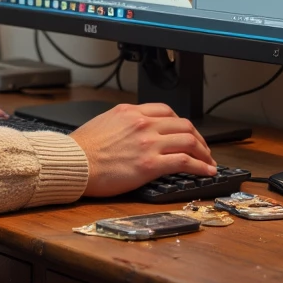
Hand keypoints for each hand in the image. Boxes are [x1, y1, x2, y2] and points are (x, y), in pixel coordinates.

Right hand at [75, 103, 215, 197]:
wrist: (73, 164)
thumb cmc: (82, 150)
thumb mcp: (103, 123)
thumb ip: (123, 123)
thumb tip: (133, 132)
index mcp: (130, 112)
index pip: (166, 111)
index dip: (181, 123)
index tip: (186, 132)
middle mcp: (142, 123)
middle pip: (183, 124)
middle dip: (198, 138)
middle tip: (203, 149)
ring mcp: (148, 143)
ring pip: (188, 140)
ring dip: (204, 152)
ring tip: (209, 162)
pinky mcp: (151, 164)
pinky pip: (185, 161)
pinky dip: (201, 166)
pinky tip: (206, 172)